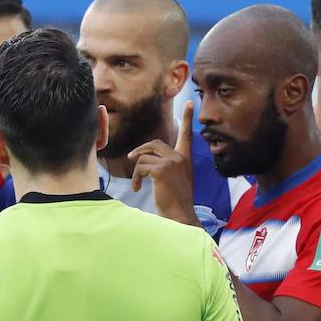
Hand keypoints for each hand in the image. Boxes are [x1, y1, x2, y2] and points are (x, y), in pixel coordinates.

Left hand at [128, 100, 198, 226]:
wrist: (180, 217)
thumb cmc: (175, 203)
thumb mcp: (175, 181)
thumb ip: (167, 167)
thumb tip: (148, 161)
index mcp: (185, 159)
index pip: (186, 135)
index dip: (187, 119)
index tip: (190, 103)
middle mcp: (180, 158)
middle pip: (155, 144)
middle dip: (140, 150)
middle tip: (131, 159)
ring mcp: (172, 162)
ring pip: (144, 157)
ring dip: (136, 171)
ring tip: (137, 184)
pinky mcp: (162, 170)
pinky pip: (140, 167)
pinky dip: (135, 178)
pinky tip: (137, 188)